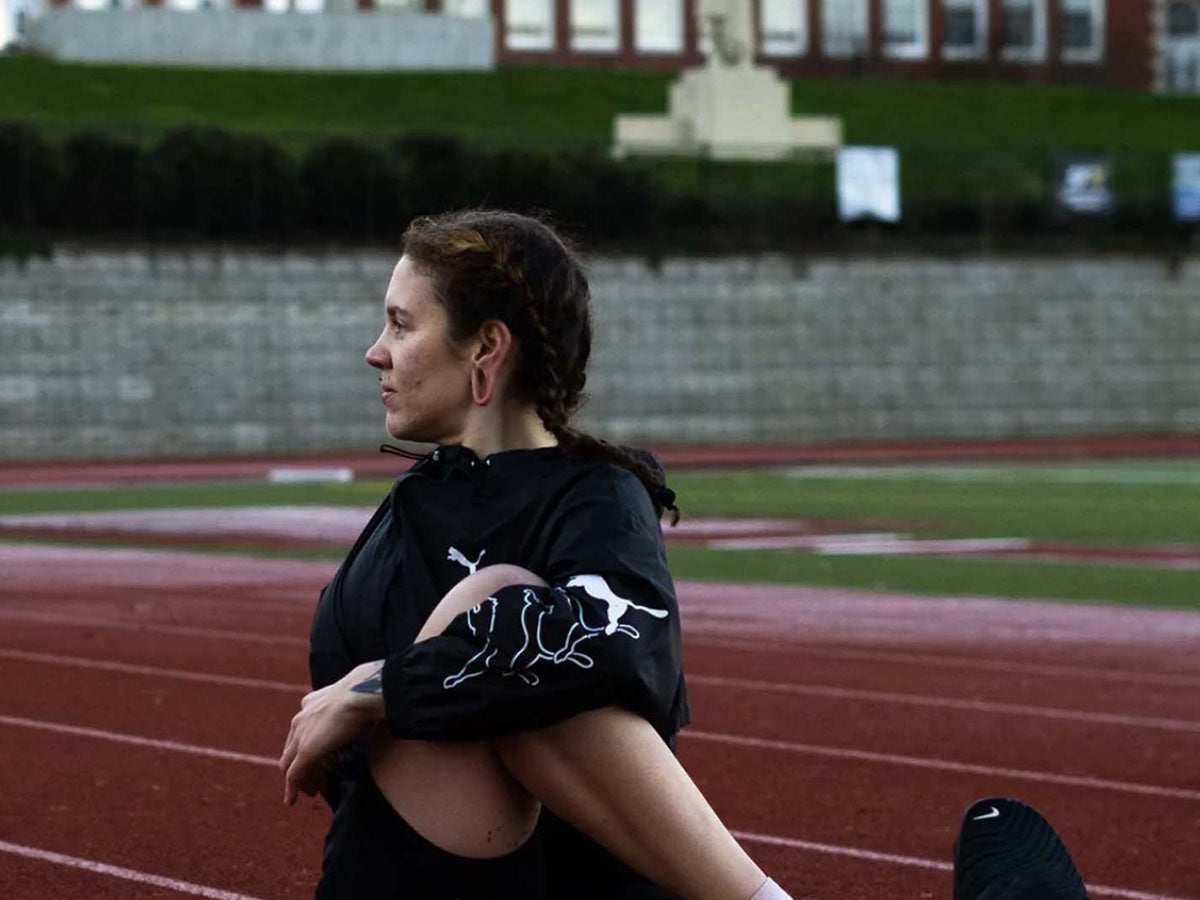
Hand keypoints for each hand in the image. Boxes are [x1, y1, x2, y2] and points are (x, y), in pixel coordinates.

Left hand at [279, 660, 385, 805]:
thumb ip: (349, 708)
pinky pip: (294, 775)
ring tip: (313, 792)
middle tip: (314, 782)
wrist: (362, 693)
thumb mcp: (352, 700)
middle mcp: (300, 719)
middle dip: (301, 768)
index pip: (302, 733)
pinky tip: (291, 800)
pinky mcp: (306, 751)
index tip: (322, 762)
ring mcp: (300, 735)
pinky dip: (291, 789)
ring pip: (291, 765)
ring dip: (300, 781)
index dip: (308, 750)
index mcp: (310, 704)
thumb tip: (363, 713)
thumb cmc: (366, 694)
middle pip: (292, 750)